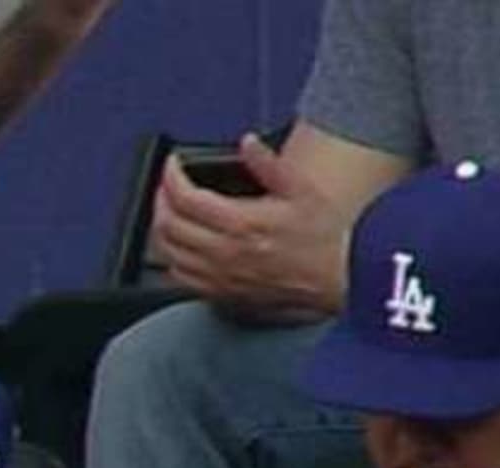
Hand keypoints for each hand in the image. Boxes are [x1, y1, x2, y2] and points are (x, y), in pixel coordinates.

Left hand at [152, 133, 344, 318]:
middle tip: (167, 185)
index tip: (173, 165)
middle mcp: (224, 252)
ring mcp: (219, 276)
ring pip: (168, 252)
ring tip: (170, 210)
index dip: (171, 176)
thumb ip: (269, 164)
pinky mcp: (220, 292)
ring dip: (161, 228)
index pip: (185, 198)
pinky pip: (179, 276)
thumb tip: (247, 143)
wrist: (339, 275)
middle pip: (168, 225)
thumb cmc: (324, 236)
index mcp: (241, 223)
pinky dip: (171, 256)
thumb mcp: (301, 190)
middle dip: (160, 199)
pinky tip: (180, 244)